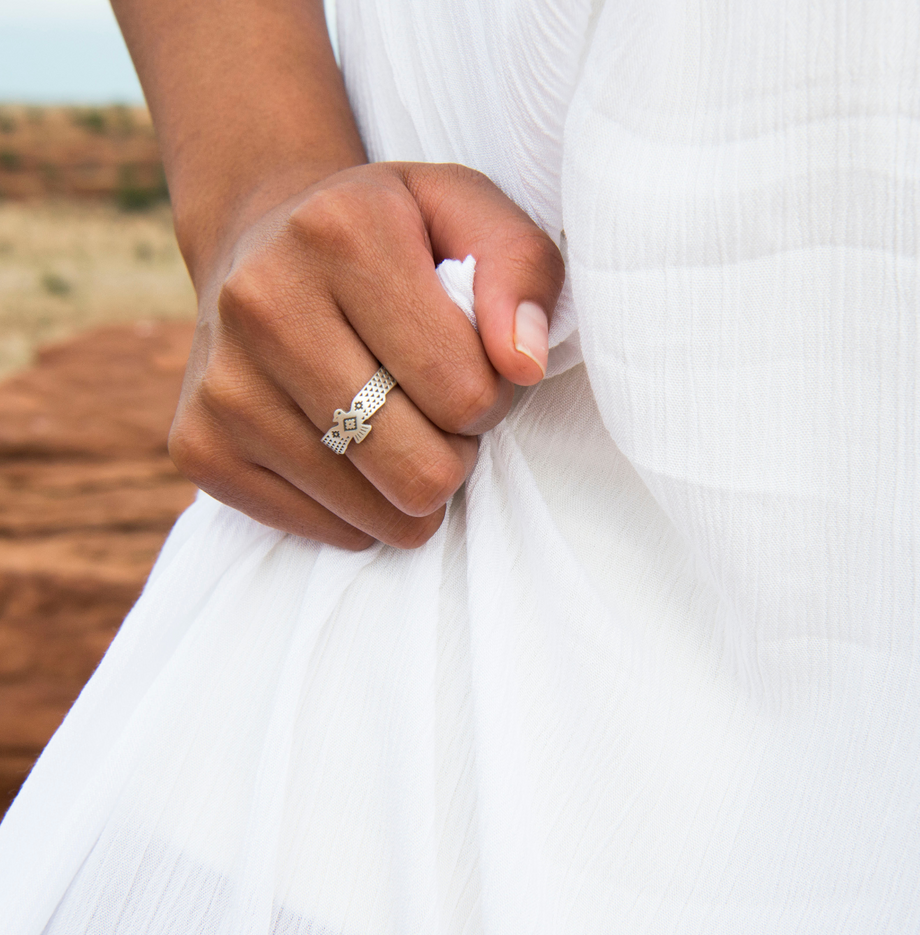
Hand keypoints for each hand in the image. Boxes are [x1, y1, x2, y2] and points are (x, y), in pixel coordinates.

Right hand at [169, 161, 563, 549]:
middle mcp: (262, 304)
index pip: (467, 392)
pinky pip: (329, 533)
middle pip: (422, 470)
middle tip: (436, 408)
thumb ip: (521, 271)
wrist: (260, 245)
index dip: (495, 394)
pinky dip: (360, 511)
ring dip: (410, 485)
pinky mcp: (199, 446)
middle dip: (455, 452)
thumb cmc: (392, 241)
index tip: (473, 364)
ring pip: (380, 517)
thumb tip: (521, 364)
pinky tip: (347, 449)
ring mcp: (221, 384)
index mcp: (341, 233)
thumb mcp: (472, 217)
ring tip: (393, 423)